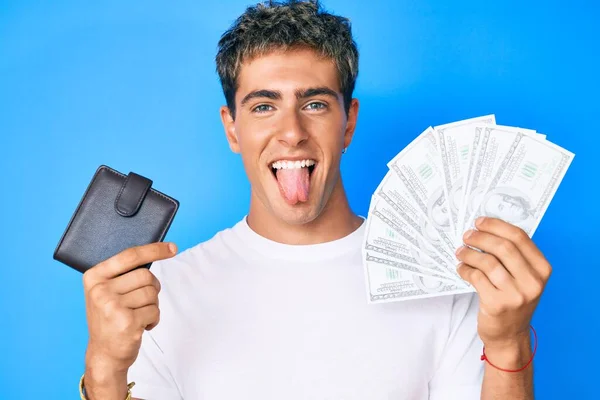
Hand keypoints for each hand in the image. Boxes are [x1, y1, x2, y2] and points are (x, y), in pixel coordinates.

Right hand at [83, 242, 176, 373]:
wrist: (104, 354)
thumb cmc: (110, 318)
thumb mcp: (107, 292)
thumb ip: (124, 273)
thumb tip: (158, 251)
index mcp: (94, 277)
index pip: (130, 255)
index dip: (154, 250)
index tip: (172, 248)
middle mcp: (100, 290)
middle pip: (146, 275)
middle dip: (152, 288)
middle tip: (142, 302)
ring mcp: (112, 306)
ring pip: (152, 293)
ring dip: (152, 305)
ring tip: (137, 316)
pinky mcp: (126, 322)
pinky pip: (155, 310)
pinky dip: (153, 319)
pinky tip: (140, 326)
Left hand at [455, 217, 550, 348]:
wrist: (510, 335)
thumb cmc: (513, 300)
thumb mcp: (523, 277)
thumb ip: (512, 255)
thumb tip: (485, 229)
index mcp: (542, 269)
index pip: (519, 237)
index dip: (496, 225)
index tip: (479, 222)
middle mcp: (533, 282)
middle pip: (503, 247)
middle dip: (480, 237)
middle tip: (467, 236)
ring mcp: (516, 294)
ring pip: (488, 262)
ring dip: (469, 253)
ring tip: (461, 252)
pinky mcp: (498, 304)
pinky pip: (476, 277)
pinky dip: (465, 269)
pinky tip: (461, 268)